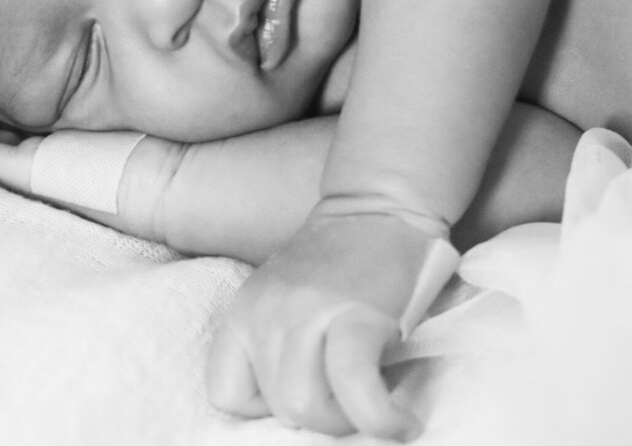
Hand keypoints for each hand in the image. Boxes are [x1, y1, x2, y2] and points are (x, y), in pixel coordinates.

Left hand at [206, 200, 457, 439]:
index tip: (305, 390)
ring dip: (347, 420)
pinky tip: (403, 423)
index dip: (267, 408)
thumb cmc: (337, 264)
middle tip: (352, 401)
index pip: (228, 395)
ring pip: (308, 407)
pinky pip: (357, 391)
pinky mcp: (357, 316)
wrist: (379, 207)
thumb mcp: (282, 301)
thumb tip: (298, 412)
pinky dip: (381, 418)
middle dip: (321, 417)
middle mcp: (267, 314)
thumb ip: (277, 346)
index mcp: (243, 312)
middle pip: (279, 407)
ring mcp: (309, 314)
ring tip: (372, 406)